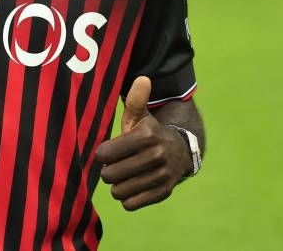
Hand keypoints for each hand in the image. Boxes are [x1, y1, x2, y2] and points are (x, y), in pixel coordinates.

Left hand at [93, 76, 190, 210]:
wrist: (180, 152)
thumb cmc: (149, 134)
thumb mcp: (141, 116)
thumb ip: (136, 99)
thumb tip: (142, 78)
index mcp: (146, 136)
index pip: (104, 154)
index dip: (102, 154)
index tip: (108, 151)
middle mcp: (155, 156)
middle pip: (109, 175)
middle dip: (108, 171)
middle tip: (116, 164)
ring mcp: (160, 176)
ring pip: (118, 191)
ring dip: (117, 185)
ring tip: (124, 175)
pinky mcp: (162, 193)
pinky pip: (130, 204)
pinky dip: (127, 197)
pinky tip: (133, 186)